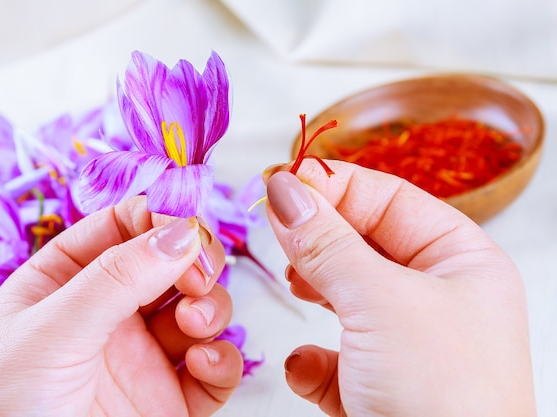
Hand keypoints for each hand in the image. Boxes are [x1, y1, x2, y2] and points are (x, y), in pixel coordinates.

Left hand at [0, 196, 242, 416]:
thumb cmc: (1, 407)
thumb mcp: (51, 330)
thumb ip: (117, 278)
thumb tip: (180, 233)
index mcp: (69, 279)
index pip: (125, 225)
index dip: (160, 219)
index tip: (184, 229)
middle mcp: (112, 312)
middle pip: (174, 263)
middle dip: (196, 262)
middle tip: (199, 275)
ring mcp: (144, 356)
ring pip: (202, 310)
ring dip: (212, 308)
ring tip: (195, 324)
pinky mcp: (170, 399)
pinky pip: (214, 369)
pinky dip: (223, 360)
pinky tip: (205, 362)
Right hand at [264, 160, 535, 416]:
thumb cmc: (442, 395)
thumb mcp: (380, 301)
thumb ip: (326, 242)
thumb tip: (285, 190)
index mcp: (460, 261)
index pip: (388, 198)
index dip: (334, 186)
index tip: (281, 184)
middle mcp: (435, 297)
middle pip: (362, 244)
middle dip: (318, 241)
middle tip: (275, 231)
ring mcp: (406, 342)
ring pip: (344, 296)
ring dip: (312, 292)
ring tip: (295, 289)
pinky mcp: (378, 385)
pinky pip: (335, 355)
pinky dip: (313, 360)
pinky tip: (308, 368)